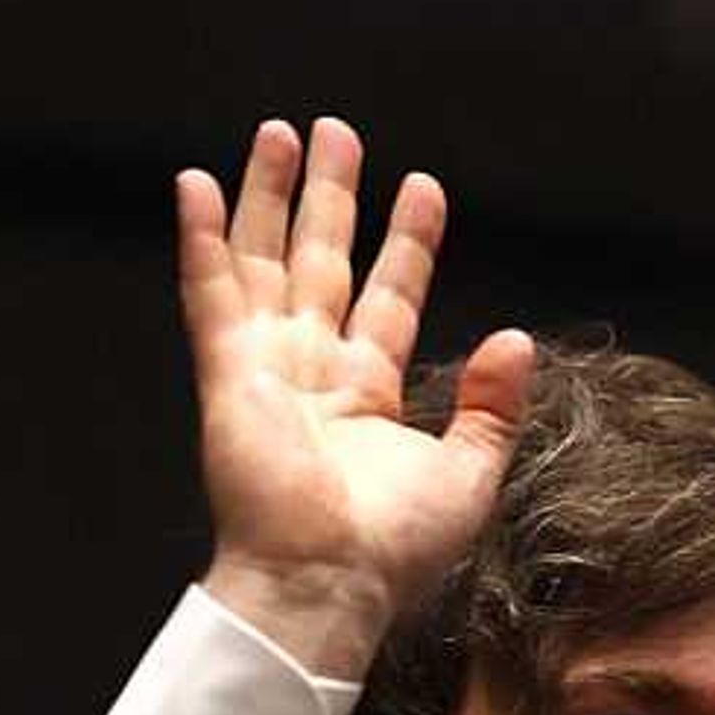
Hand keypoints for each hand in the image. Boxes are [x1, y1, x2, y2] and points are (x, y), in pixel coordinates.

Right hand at [177, 117, 534, 676]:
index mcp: (367, 397)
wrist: (329, 582)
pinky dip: (201, 239)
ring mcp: (267, 372)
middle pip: (322, 264)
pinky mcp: (228, 378)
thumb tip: (518, 342)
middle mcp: (314, 376)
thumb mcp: (468, 475)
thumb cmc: (394, 549)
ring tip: (280, 132)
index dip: (407, 243)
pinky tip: (196, 183)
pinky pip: (211, 295)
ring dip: (269, 197)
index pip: (389, 298)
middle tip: (336, 132)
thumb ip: (492, 408)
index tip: (423, 188)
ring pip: (265, 262)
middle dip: (330, 198)